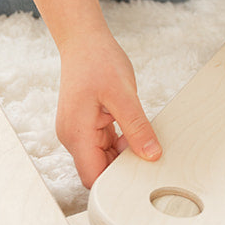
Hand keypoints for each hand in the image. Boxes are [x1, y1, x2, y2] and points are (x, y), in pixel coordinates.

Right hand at [56, 32, 161, 188]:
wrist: (84, 41)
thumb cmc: (97, 61)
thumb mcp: (124, 94)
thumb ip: (137, 127)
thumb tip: (151, 154)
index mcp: (76, 133)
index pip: (92, 177)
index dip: (114, 184)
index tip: (138, 180)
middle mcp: (72, 136)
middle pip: (96, 170)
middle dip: (120, 169)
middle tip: (147, 159)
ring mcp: (77, 131)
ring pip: (101, 158)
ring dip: (121, 155)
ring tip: (140, 140)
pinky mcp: (85, 125)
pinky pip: (102, 145)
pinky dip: (118, 144)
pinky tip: (132, 132)